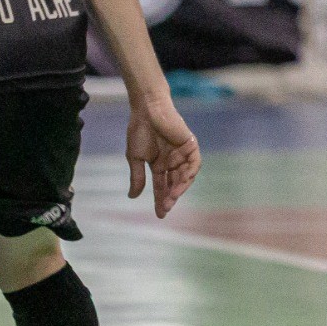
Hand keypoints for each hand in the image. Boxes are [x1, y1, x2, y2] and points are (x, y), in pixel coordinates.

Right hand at [125, 96, 200, 217]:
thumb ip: (137, 177)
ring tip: (171, 198)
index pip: (162, 186)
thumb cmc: (139, 131)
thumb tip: (132, 197)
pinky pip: (194, 163)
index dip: (161, 200)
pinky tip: (182, 181)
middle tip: (164, 208)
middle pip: (174, 184)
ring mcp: (182, 155)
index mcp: (160, 165)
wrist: (147, 111)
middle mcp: (173, 162)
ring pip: (185, 177)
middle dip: (170, 197)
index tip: (160, 214)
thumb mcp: (135, 157)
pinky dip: (190, 173)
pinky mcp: (190, 147)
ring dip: (179, 188)